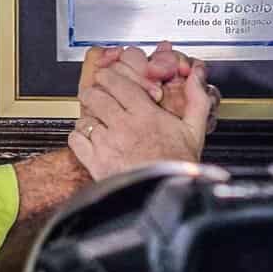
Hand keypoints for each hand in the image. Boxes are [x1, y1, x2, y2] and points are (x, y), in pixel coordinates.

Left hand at [69, 59, 210, 180]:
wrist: (166, 194)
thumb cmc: (179, 165)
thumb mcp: (194, 130)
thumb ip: (196, 99)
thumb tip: (195, 78)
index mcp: (145, 114)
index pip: (117, 83)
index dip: (107, 77)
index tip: (105, 77)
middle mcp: (123, 125)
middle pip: (95, 97)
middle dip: (92, 93)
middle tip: (94, 94)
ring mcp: (107, 143)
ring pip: (84, 118)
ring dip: (87, 117)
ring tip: (93, 120)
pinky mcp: (96, 161)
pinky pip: (76, 140)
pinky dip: (78, 137)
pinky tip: (88, 139)